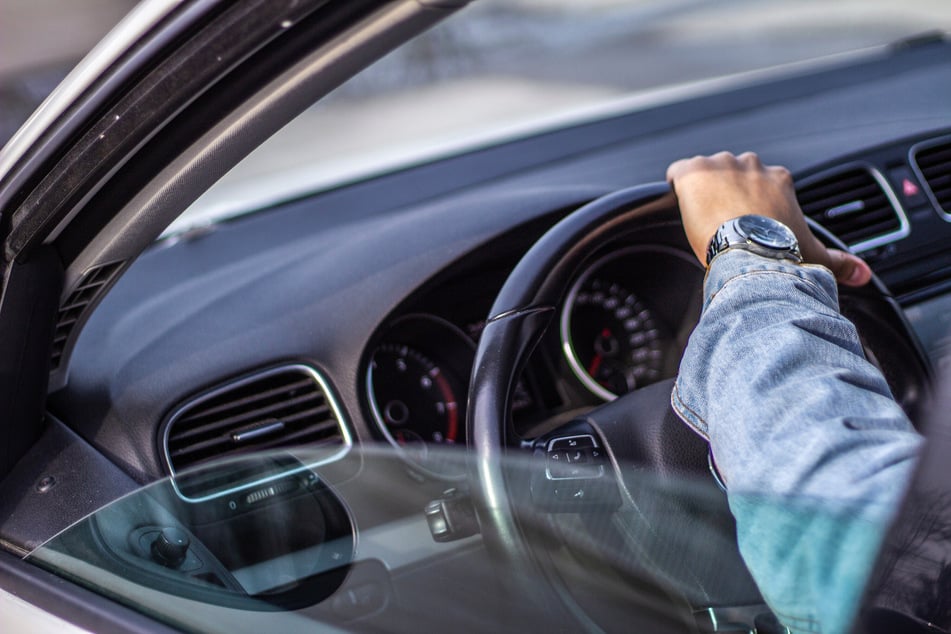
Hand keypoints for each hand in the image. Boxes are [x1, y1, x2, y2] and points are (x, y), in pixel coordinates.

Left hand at [666, 152, 871, 286]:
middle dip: (726, 196)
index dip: (750, 205)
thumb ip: (840, 262)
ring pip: (705, 173)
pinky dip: (676, 186)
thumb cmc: (782, 254)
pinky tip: (678, 205)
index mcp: (778, 180)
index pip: (760, 184)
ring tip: (700, 221)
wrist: (749, 254)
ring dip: (701, 193)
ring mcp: (720, 166)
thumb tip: (861, 274)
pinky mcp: (693, 172)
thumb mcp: (813, 256)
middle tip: (722, 226)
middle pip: (732, 175)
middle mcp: (751, 166)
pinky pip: (678, 172)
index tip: (746, 225)